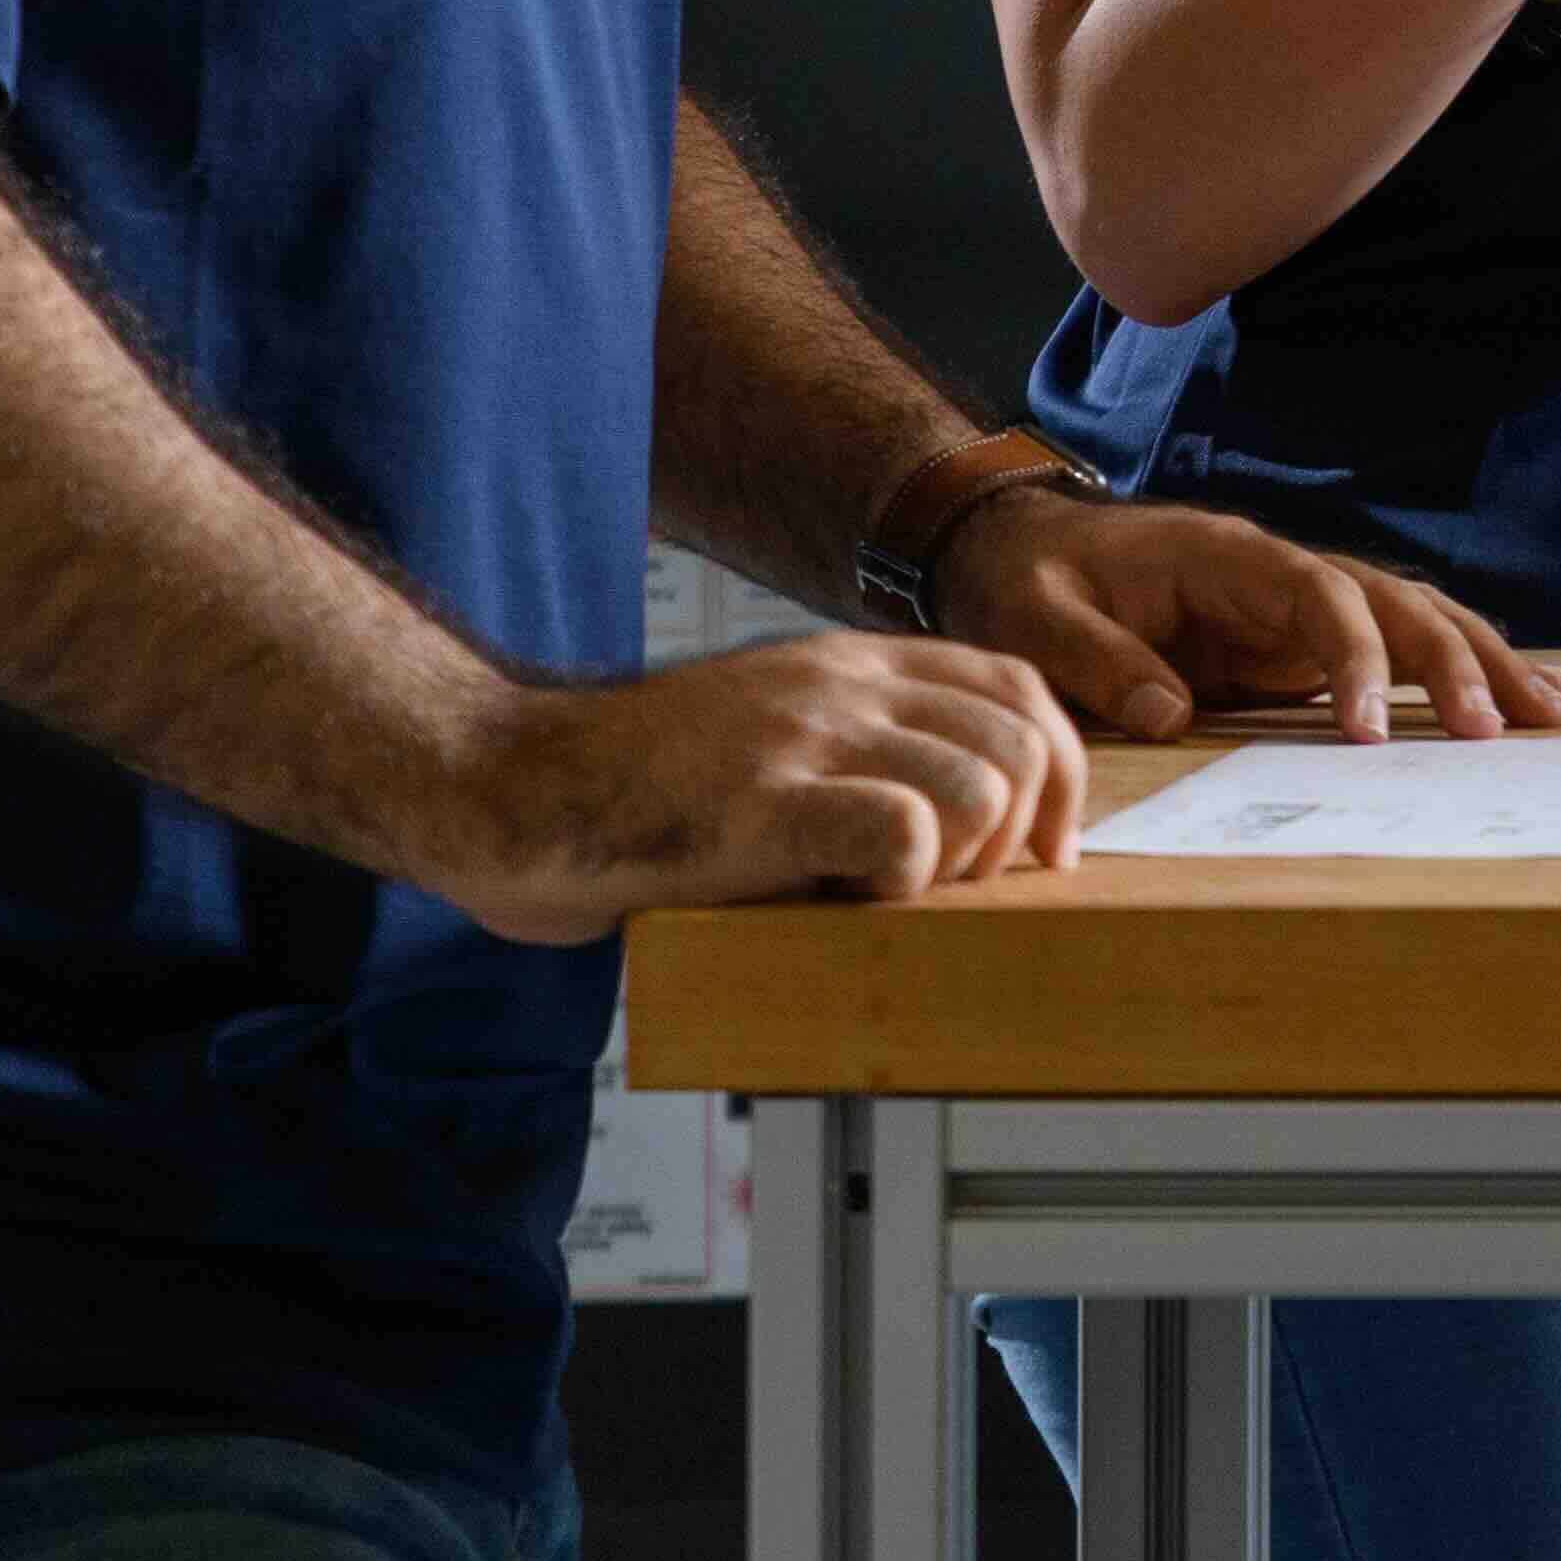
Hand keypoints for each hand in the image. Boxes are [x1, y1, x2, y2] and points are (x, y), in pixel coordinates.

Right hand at [404, 634, 1084, 940]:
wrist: (504, 784)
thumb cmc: (632, 787)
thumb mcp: (770, 736)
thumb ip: (861, 752)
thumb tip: (967, 829)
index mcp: (852, 664)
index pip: (1019, 686)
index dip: (1057, 773)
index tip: (1042, 850)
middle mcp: (843, 684)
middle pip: (1021, 741)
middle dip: (1020, 832)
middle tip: (961, 890)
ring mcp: (803, 736)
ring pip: (981, 787)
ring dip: (961, 863)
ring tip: (892, 895)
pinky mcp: (761, 802)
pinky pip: (903, 827)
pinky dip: (904, 878)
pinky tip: (851, 896)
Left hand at [932, 490, 1560, 748]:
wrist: (1019, 546)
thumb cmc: (1027, 580)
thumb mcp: (1037, 621)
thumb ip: (1101, 663)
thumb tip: (1175, 715)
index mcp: (1224, 558)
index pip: (1318, 597)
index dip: (1354, 659)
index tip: (1368, 732)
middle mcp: (1277, 573)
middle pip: (1390, 601)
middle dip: (1452, 660)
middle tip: (1500, 728)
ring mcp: (1292, 604)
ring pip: (1409, 618)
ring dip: (1476, 659)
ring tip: (1546, 710)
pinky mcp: (1293, 639)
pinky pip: (1389, 647)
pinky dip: (1450, 665)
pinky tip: (1507, 694)